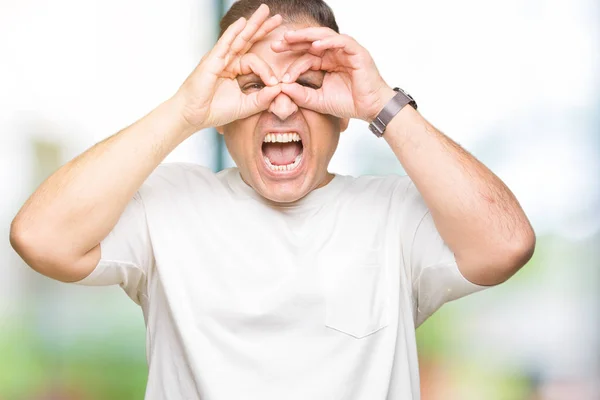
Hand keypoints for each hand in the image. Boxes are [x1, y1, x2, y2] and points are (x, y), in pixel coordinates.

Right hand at [174, 4, 282, 130]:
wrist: (193, 116)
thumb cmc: (215, 111)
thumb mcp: (245, 106)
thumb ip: (262, 99)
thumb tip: (280, 89)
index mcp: (235, 71)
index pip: (256, 62)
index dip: (268, 71)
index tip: (275, 83)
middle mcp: (228, 62)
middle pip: (248, 41)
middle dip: (263, 28)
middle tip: (278, 17)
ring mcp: (220, 59)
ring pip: (239, 38)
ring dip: (253, 24)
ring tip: (265, 11)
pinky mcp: (212, 61)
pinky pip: (225, 43)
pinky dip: (234, 32)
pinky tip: (243, 22)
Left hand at [271, 28, 395, 121]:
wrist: (370, 109)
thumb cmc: (349, 103)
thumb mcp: (319, 101)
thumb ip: (301, 95)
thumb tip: (282, 89)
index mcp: (327, 63)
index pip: (305, 56)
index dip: (290, 60)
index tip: (276, 71)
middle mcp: (335, 53)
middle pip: (311, 42)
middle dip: (293, 42)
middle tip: (276, 44)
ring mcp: (346, 51)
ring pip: (324, 37)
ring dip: (306, 36)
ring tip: (290, 38)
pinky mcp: (356, 52)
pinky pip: (340, 42)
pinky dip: (327, 42)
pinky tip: (314, 46)